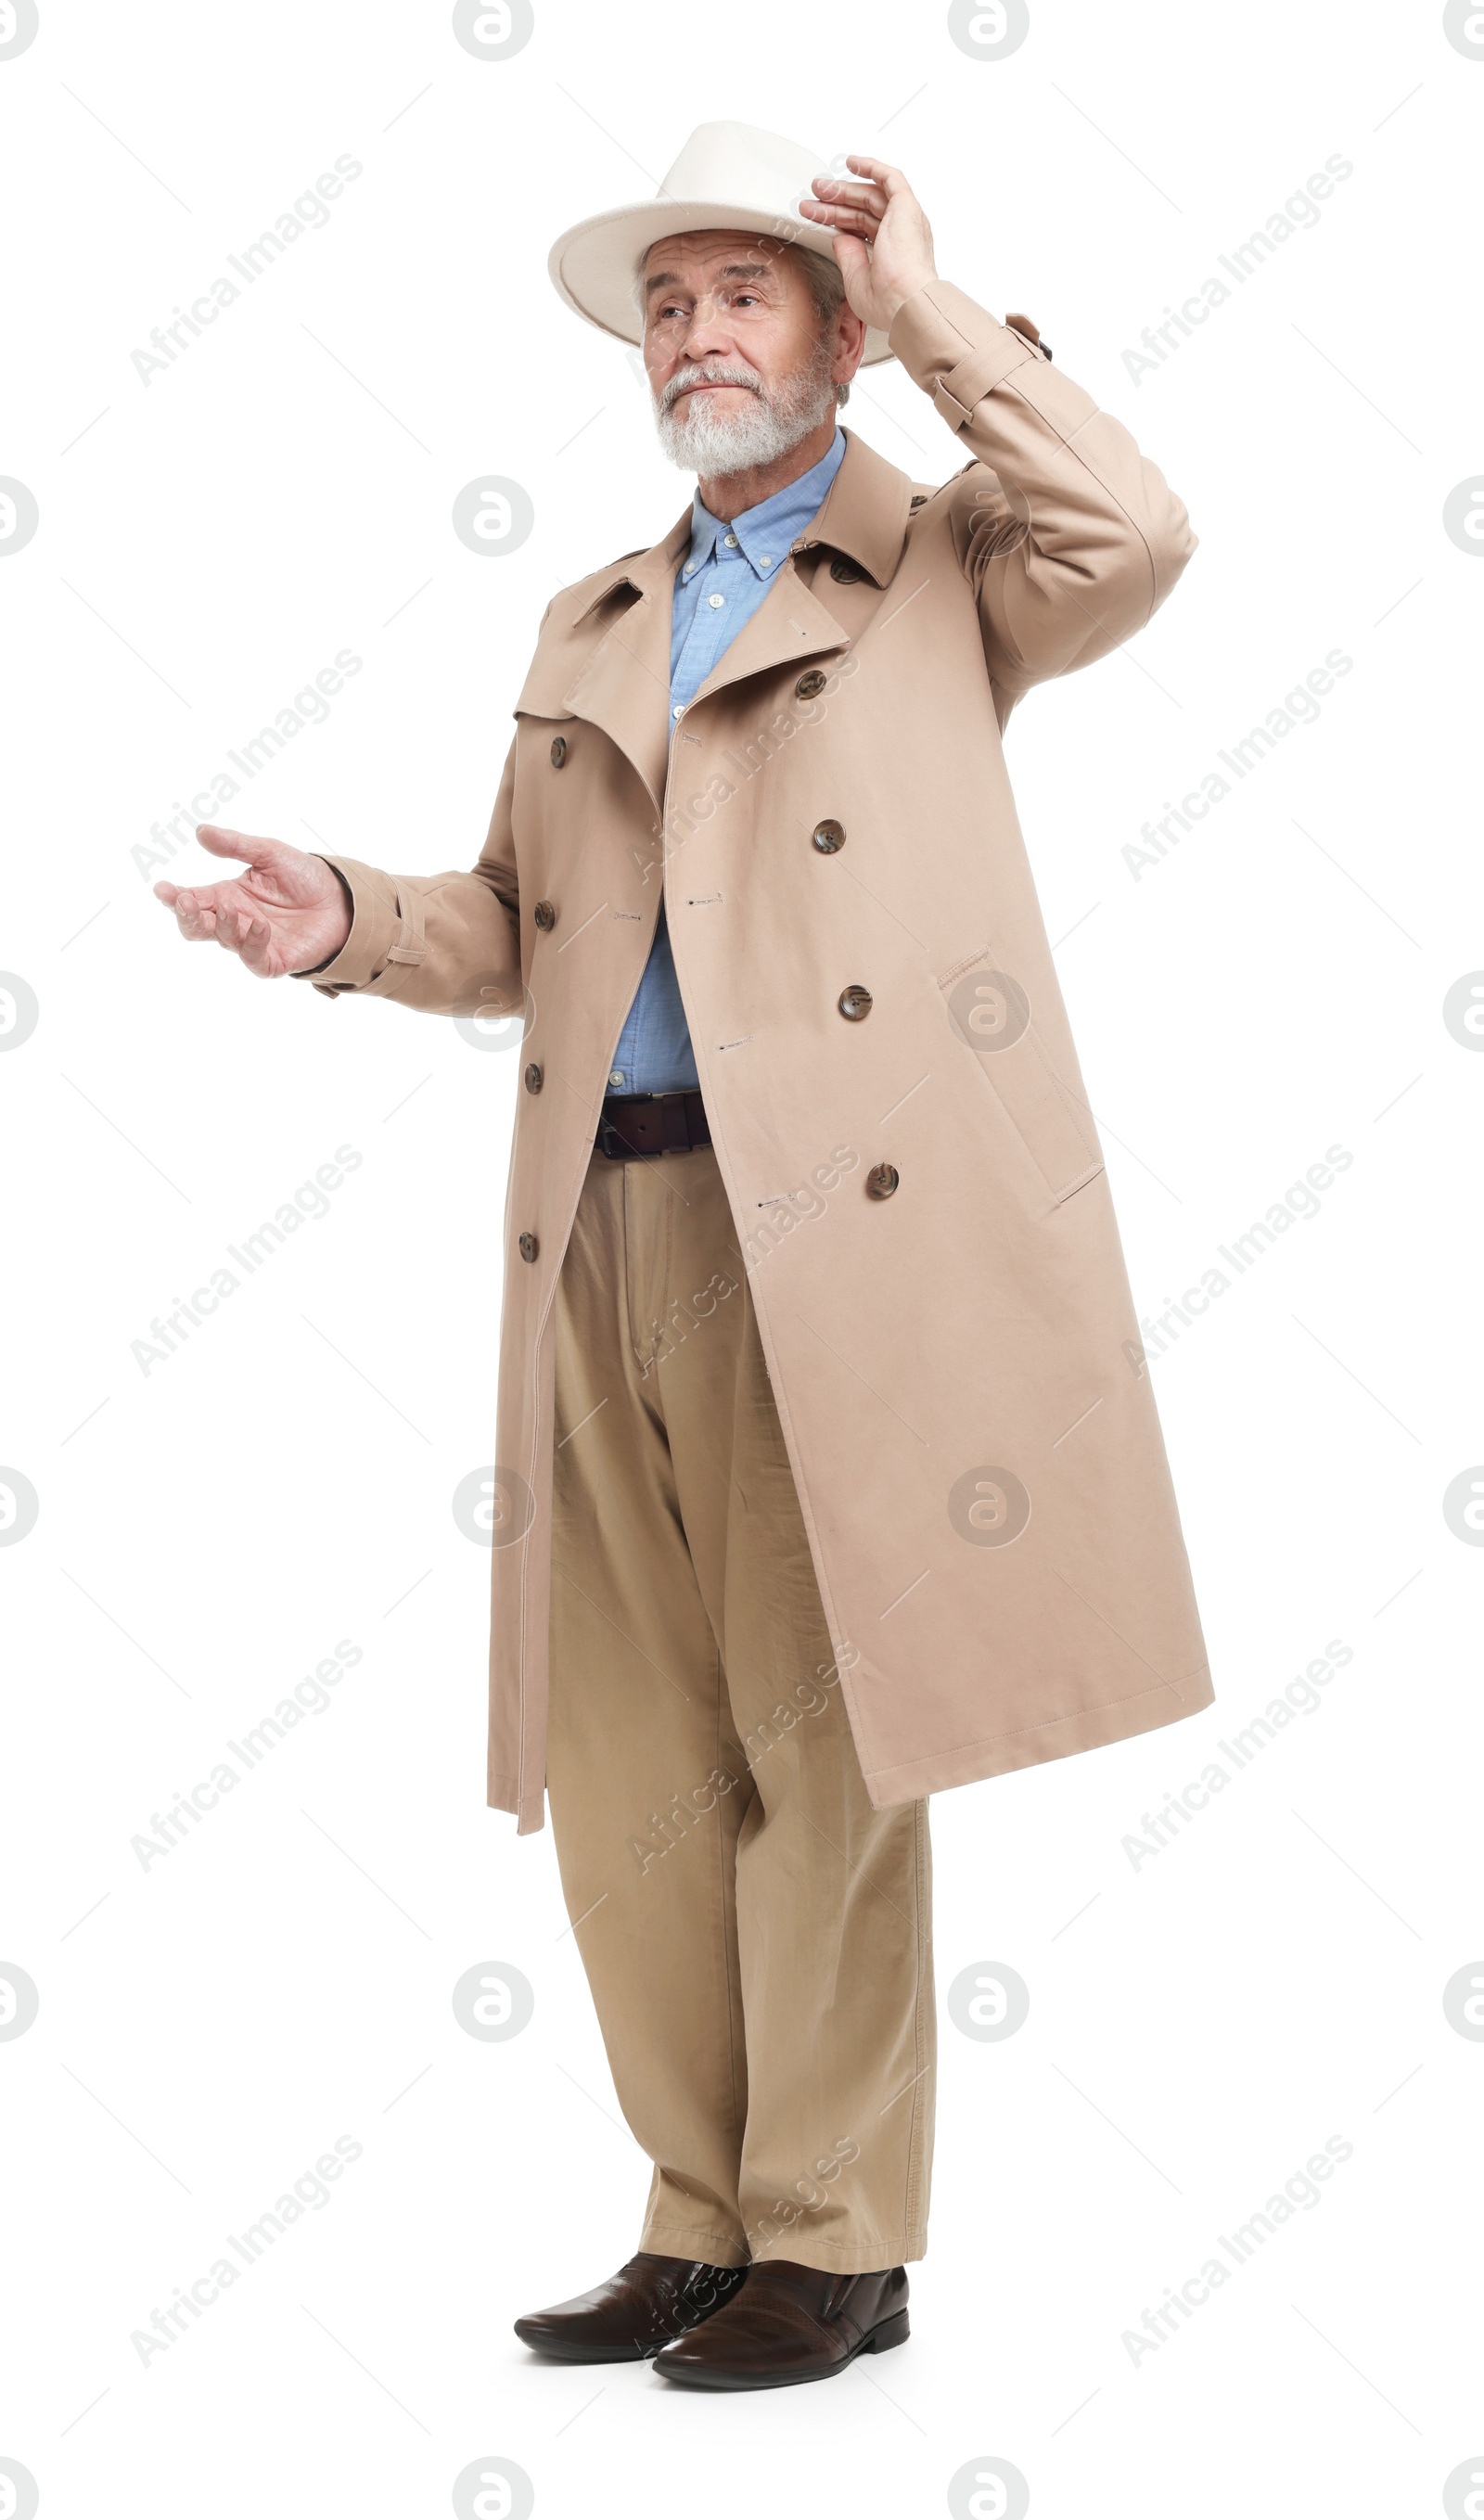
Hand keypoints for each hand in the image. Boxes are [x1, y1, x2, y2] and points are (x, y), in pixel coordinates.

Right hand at [154, 826, 351, 977]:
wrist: (341, 899)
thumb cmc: (304, 877)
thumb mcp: (269, 853)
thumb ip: (236, 845)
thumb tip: (201, 831)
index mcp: (227, 895)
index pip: (193, 899)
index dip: (174, 896)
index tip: (162, 889)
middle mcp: (235, 920)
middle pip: (197, 926)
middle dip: (187, 915)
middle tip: (185, 900)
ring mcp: (252, 942)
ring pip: (223, 940)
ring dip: (222, 923)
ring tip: (230, 905)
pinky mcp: (274, 960)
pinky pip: (254, 958)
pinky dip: (253, 943)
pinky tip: (260, 925)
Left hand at [801, 156, 937, 334]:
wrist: (906, 301)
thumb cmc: (889, 301)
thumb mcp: (855, 279)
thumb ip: (847, 256)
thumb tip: (840, 237)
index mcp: (892, 253)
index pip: (862, 229)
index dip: (838, 222)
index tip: (817, 218)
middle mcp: (901, 234)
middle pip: (863, 210)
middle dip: (836, 203)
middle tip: (813, 198)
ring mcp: (905, 219)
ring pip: (870, 195)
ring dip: (844, 189)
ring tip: (820, 187)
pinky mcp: (906, 207)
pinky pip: (890, 178)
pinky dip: (871, 167)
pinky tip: (852, 163)